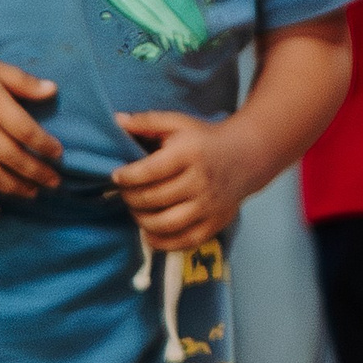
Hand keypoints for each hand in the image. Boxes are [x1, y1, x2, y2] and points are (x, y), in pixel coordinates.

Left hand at [112, 108, 254, 248]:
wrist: (246, 156)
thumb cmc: (203, 140)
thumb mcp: (178, 124)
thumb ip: (146, 122)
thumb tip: (117, 120)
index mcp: (190, 153)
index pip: (149, 171)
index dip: (126, 176)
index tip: (116, 176)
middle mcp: (201, 181)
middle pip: (153, 198)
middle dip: (130, 197)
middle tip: (125, 192)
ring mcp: (210, 205)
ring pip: (165, 223)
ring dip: (141, 219)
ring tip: (136, 209)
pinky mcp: (215, 223)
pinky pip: (183, 241)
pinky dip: (161, 241)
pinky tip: (149, 231)